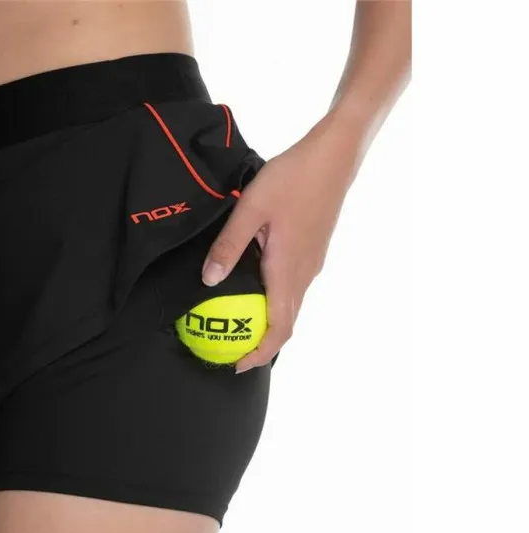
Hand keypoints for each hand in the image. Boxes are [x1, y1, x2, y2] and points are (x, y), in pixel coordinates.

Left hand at [202, 112, 362, 372]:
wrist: (335, 156)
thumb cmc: (294, 178)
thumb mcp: (252, 209)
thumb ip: (229, 246)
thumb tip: (208, 280)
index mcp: (289, 270)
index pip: (279, 328)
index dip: (260, 353)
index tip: (238, 365)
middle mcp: (305, 274)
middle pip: (286, 324)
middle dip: (262, 344)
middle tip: (232, 350)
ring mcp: (312, 264)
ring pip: (291, 307)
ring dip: (269, 324)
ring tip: (240, 325)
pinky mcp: (312, 252)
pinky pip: (293, 289)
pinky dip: (275, 303)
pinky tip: (254, 289)